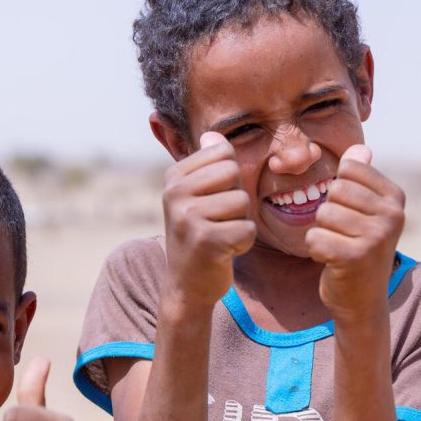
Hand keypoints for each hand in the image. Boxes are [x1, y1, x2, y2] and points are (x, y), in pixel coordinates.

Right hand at [162, 131, 255, 307]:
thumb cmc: (199, 235)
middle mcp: (174, 193)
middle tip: (217, 221)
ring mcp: (187, 217)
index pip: (223, 153)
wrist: (186, 285)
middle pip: (234, 174)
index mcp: (173, 177)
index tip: (212, 201)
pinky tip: (223, 252)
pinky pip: (247, 230)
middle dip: (236, 200)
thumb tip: (215, 136)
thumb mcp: (197, 197)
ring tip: (219, 236)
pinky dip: (242, 244)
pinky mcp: (205, 241)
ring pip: (242, 202)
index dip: (228, 179)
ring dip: (240, 223)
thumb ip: (208, 165)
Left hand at [306, 145, 404, 320]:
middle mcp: (392, 215)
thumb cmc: (359, 248)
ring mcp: (376, 237)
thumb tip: (360, 148)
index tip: (352, 215)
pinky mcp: (355, 257)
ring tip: (339, 247)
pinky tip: (332, 261)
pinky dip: (316, 250)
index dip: (339, 192)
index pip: (349, 169)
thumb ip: (362, 178)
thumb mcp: (366, 211)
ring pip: (322, 214)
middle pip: (334, 190)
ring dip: (322, 233)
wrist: (362, 300)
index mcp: (396, 198)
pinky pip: (315, 237)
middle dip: (329, 213)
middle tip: (343, 235)